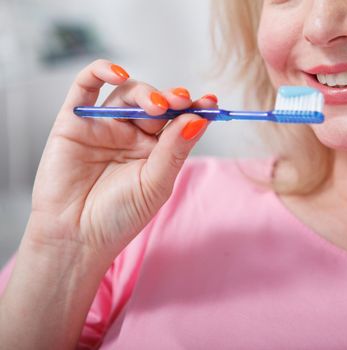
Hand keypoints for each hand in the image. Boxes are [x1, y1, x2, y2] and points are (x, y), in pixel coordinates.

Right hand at [25, 59, 216, 261]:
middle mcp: (131, 134)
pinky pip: (85, 87)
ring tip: (157, 105)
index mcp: (155, 150)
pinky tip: (117, 73)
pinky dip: (99, 71)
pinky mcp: (73, 121)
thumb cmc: (118, 217)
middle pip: (155, 103)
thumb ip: (174, 151)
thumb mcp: (155, 184)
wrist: (75, 238)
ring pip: (127, 93)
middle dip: (171, 99)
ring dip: (145, 92)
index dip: (194, 109)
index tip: (212, 104)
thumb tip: (197, 120)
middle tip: (183, 101)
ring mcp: (104, 125)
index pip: (178, 120)